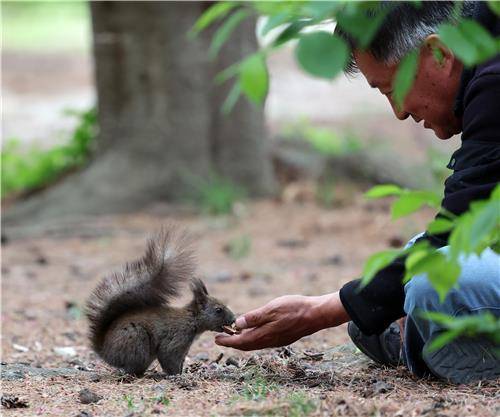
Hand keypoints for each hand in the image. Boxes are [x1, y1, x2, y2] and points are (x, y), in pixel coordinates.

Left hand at [215, 292, 348, 350]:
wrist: (317, 314)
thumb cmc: (295, 308)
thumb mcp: (272, 308)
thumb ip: (254, 317)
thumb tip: (237, 324)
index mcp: (264, 335)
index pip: (241, 342)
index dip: (228, 341)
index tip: (216, 339)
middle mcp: (269, 341)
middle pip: (246, 345)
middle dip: (233, 342)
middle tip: (220, 337)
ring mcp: (277, 340)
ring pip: (255, 344)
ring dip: (243, 340)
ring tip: (234, 334)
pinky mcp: (283, 338)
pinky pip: (263, 341)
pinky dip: (253, 338)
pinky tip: (253, 331)